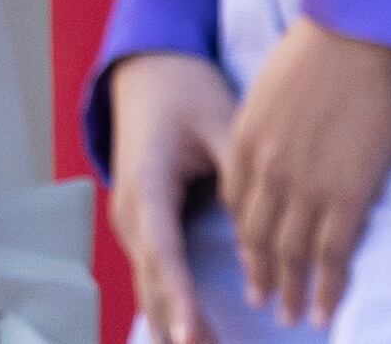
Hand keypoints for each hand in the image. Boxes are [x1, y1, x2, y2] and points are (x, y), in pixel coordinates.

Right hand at [106, 53, 237, 343]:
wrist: (148, 72)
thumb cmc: (185, 91)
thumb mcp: (219, 120)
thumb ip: (240, 174)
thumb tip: (260, 228)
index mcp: (147, 180)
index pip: (164, 250)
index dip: (179, 295)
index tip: (192, 333)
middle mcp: (130, 205)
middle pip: (151, 277)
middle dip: (175, 321)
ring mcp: (130, 217)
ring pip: (147, 280)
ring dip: (170, 319)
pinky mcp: (140, 223)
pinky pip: (152, 271)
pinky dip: (167, 303)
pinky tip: (184, 332)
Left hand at [217, 17, 390, 327]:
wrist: (360, 30)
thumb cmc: (325, 48)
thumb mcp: (275, 87)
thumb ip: (270, 125)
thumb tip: (281, 143)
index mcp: (245, 138)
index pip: (236, 203)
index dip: (245, 236)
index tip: (252, 257)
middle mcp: (266, 168)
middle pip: (257, 236)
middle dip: (261, 274)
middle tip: (265, 302)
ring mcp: (305, 185)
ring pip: (291, 254)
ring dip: (291, 290)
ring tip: (294, 316)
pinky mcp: (346, 193)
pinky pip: (332, 254)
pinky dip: (329, 287)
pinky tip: (328, 309)